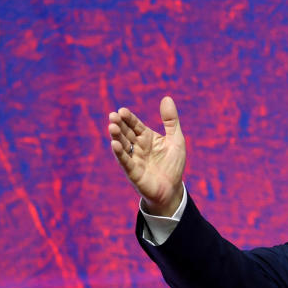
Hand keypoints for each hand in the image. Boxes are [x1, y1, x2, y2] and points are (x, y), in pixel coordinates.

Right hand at [108, 96, 185, 215]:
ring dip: (117, 136)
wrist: (172, 189)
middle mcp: (138, 146)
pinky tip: (114, 145)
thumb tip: (166, 98)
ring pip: (123, 145)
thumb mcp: (176, 140)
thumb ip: (171, 121)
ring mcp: (134, 159)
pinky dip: (120, 153)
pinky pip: (125, 161)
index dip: (128, 118)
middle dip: (119, 124)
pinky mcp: (133, 172)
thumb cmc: (173, 165)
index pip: (135, 124)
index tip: (122, 110)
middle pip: (126, 133)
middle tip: (113, 116)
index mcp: (146, 137)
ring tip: (112, 127)